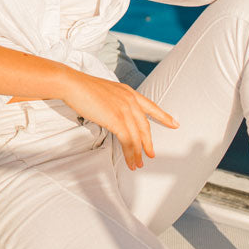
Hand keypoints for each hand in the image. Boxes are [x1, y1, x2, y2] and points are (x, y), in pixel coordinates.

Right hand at [60, 70, 177, 169]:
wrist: (73, 84)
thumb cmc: (83, 88)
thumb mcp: (106, 92)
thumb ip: (114, 102)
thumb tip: (114, 114)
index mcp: (128, 92)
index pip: (150, 106)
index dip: (163, 116)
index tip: (174, 123)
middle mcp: (130, 100)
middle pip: (145, 126)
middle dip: (148, 143)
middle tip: (151, 154)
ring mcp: (125, 110)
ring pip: (137, 137)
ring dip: (138, 153)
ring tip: (138, 164)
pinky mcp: (117, 119)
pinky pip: (128, 141)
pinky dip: (130, 153)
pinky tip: (130, 161)